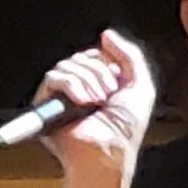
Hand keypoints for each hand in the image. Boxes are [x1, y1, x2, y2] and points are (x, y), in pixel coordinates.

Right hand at [35, 28, 155, 187]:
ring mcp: (62, 98)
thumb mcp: (141, 86)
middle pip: (82, 57)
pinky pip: (54, 77)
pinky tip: (83, 103)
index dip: (107, 63)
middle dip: (99, 72)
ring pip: (68, 65)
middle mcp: (79, 90)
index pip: (96, 55)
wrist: (107, 152)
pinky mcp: (46, 106)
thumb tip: (106, 35)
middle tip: (107, 96)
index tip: (116, 83)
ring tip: (96, 103)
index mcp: (100, 85)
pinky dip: (72, 86)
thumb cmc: (124, 131)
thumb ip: (129, 55)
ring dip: (88, 81)